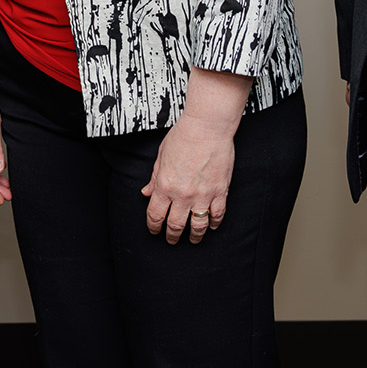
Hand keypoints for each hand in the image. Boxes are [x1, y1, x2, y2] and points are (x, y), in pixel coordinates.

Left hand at [142, 67, 249, 243]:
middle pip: (175, 225)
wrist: (207, 127)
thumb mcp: (161, 156)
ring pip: (197, 226)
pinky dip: (213, 224)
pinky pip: (217, 215)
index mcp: (164, 185)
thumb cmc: (183, 136)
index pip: (155, 215)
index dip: (153, 227)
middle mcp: (182, 194)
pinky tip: (210, 226)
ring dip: (194, 236)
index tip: (154, 230)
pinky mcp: (220, 192)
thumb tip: (146, 193)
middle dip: (171, 236)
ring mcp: (202, 195)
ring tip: (193, 240)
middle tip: (171, 240)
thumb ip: (154, 178)